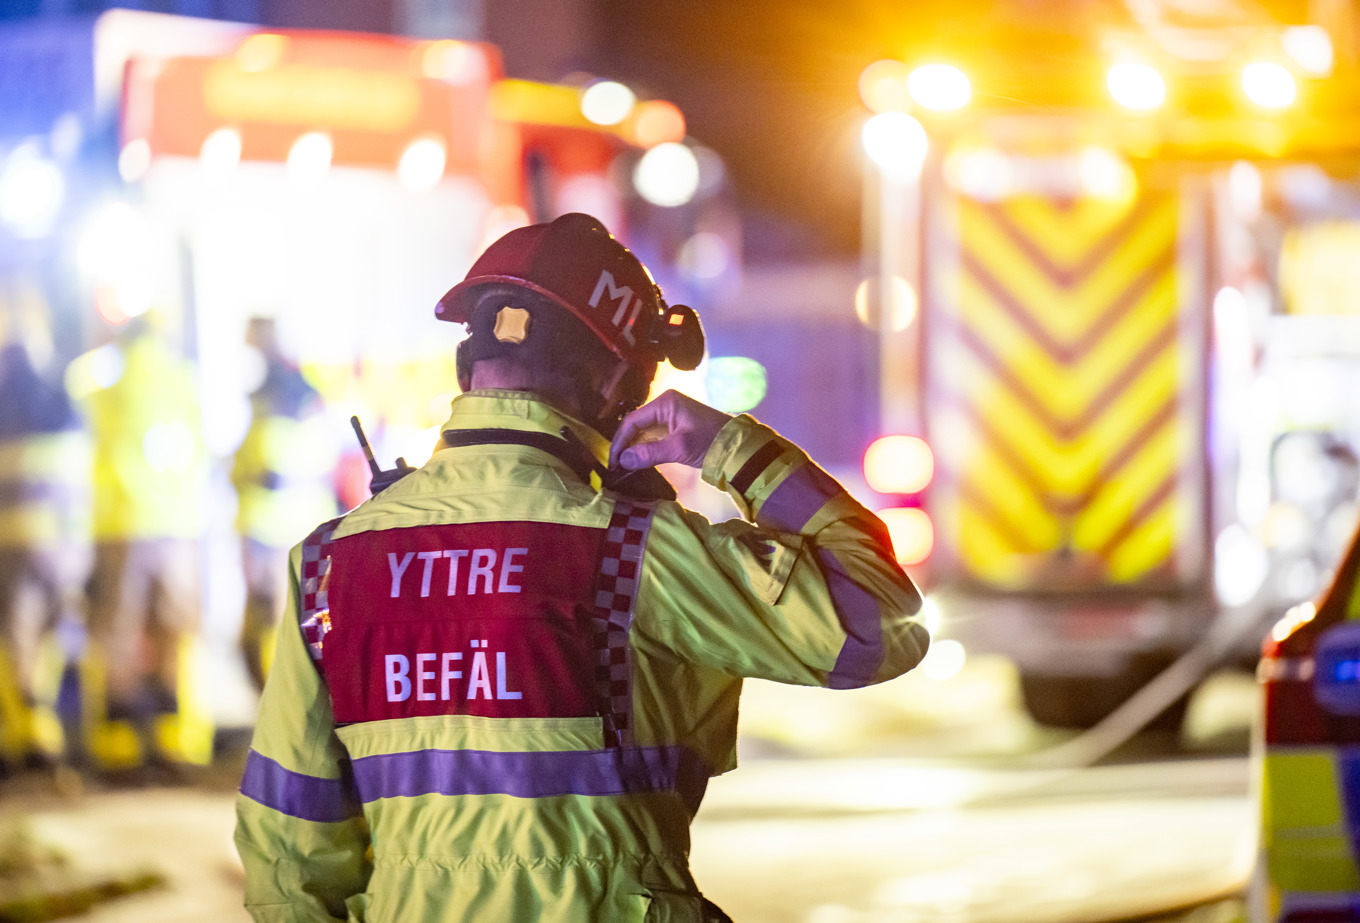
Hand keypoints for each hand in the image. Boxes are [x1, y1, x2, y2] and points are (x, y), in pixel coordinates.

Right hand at [609, 390, 731, 469]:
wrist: (738, 447)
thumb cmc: (710, 442)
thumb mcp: (679, 448)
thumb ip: (649, 453)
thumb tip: (623, 461)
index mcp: (665, 403)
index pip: (632, 421)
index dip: (620, 442)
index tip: (614, 461)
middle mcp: (665, 405)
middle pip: (636, 425)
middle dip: (625, 445)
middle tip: (617, 466)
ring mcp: (671, 416)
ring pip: (644, 432)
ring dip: (634, 448)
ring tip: (625, 467)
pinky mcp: (676, 427)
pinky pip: (654, 436)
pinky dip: (645, 449)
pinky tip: (639, 461)